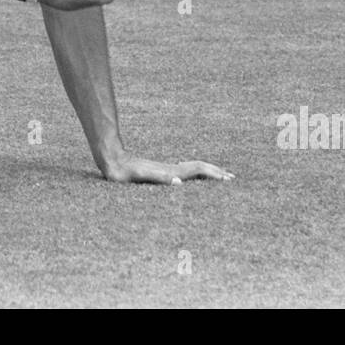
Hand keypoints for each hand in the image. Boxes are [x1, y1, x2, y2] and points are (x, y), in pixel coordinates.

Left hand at [102, 155, 233, 184]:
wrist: (112, 160)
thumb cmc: (124, 172)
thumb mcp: (139, 176)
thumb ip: (158, 178)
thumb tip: (178, 183)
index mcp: (170, 171)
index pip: (197, 171)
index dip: (213, 174)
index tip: (227, 179)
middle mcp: (171, 169)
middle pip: (199, 167)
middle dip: (216, 172)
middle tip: (232, 178)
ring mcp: (167, 169)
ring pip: (193, 169)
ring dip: (208, 172)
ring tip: (220, 175)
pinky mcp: (161, 171)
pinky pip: (185, 172)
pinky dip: (197, 173)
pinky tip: (195, 178)